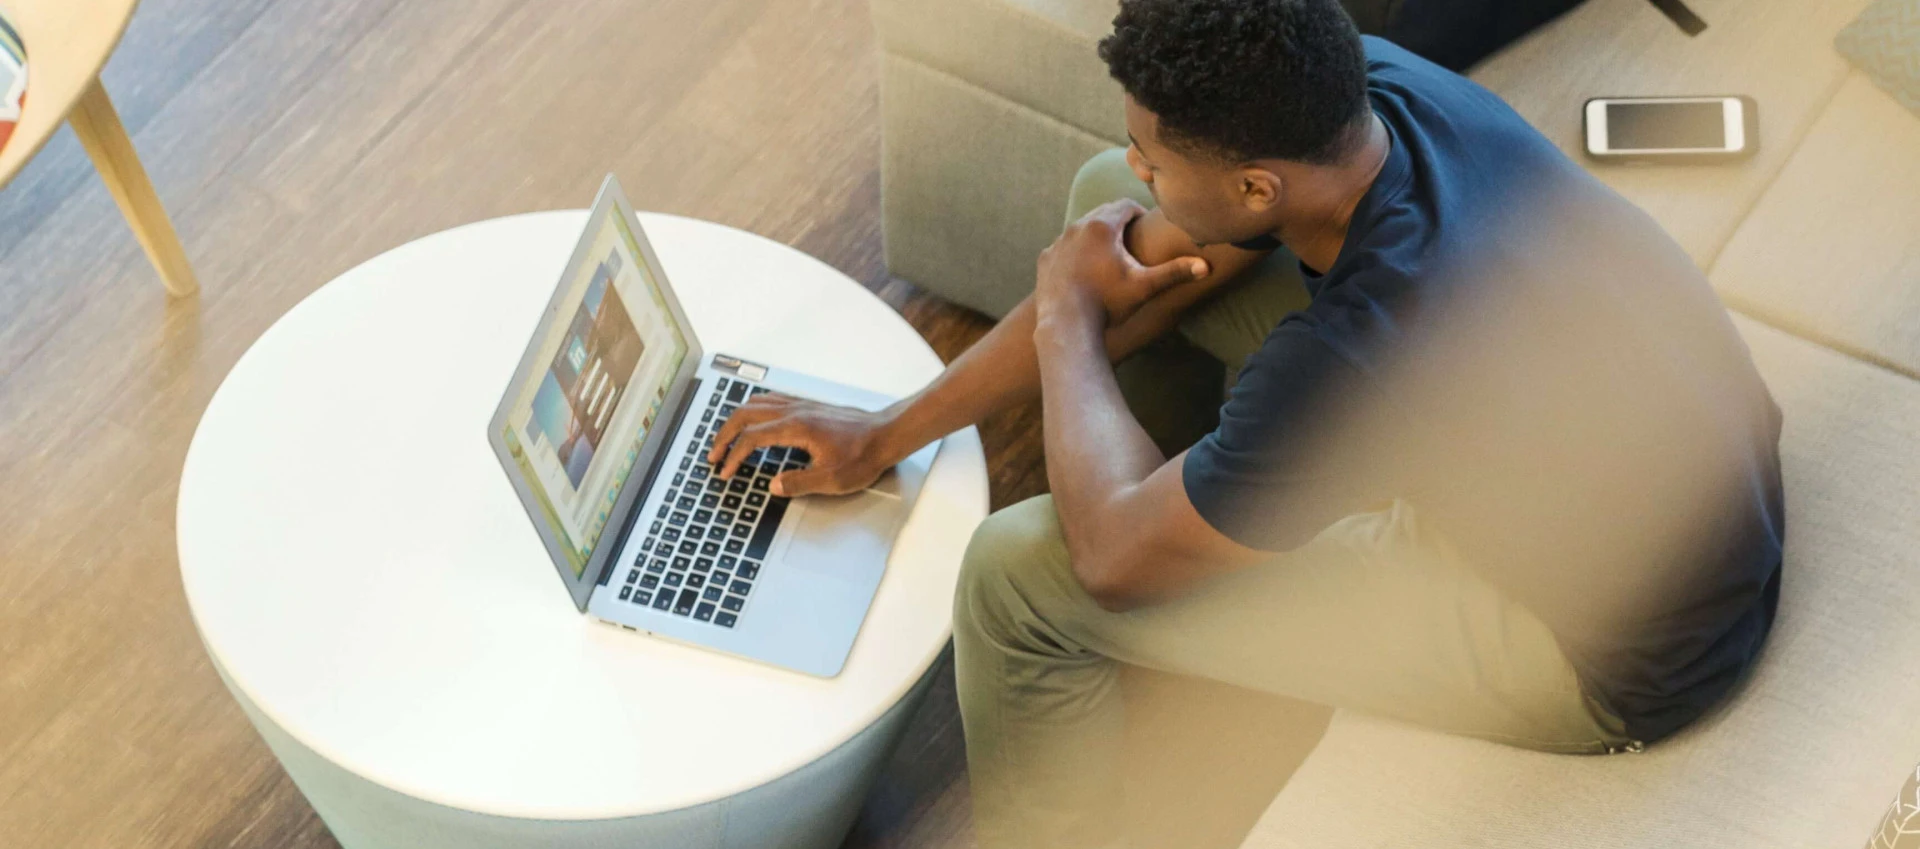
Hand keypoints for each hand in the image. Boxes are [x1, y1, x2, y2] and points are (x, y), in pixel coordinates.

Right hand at [705, 394, 901, 496]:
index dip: (733, 456)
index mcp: (796, 428)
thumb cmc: (864, 455)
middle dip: (724, 435)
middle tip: (713, 454)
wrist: (886, 434)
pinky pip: (770, 400)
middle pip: (745, 415)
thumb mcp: (832, 480)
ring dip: (736, 420)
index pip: (752, 438)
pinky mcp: (808, 406)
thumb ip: (799, 483)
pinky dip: (753, 410)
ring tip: (726, 438)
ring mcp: (801, 405)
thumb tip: (772, 485)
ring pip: (756, 404)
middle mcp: (794, 411)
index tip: (724, 472)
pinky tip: (753, 420)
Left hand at [1034, 199, 1210, 328]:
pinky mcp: (1045, 258)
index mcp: (1103, 226)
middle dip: (1117, 223)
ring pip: (1081, 229)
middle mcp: (1077, 227)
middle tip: (1130, 237)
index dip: (1138, 213)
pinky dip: (1075, 252)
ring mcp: (1058, 242)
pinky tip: (1084, 268)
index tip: (1145, 226)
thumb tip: (1206, 266)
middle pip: (1102, 214)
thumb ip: (1174, 272)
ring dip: (1095, 236)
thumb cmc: (1108, 303)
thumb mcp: (1144, 286)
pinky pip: (1063, 247)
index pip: (1126, 205)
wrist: (1066, 324)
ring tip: (1108, 254)